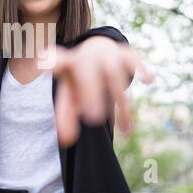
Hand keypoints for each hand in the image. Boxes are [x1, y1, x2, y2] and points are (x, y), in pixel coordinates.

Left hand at [38, 36, 153, 146]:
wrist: (97, 51)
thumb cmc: (80, 80)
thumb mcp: (70, 95)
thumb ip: (65, 116)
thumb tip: (65, 141)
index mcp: (68, 66)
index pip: (57, 62)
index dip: (52, 63)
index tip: (44, 66)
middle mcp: (86, 58)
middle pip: (87, 74)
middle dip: (91, 93)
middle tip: (93, 119)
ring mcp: (106, 55)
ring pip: (112, 73)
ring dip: (119, 101)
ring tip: (125, 130)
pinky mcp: (125, 55)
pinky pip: (133, 60)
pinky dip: (141, 69)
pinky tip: (148, 80)